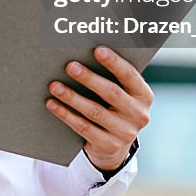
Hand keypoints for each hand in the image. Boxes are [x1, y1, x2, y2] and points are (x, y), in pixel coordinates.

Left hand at [46, 46, 152, 171]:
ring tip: (54, 85)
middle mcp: (138, 114)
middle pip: (111, 93)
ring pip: (94, 111)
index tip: (98, 50)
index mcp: (143, 95)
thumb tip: (82, 54)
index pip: (130, 75)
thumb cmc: (113, 107)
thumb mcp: (121, 93)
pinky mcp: (109, 145)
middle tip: (70, 66)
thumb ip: (111, 76)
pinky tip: (52, 104)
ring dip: (72, 97)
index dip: (115, 62)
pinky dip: (65, 114)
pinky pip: (83, 127)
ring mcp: (125, 132)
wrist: (116, 145)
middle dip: (89, 78)